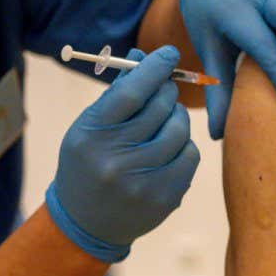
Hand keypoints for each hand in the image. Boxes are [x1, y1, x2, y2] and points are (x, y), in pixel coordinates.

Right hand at [46, 46, 200, 262]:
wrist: (85, 222)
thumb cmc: (87, 163)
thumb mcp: (90, 126)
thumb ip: (117, 91)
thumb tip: (143, 54)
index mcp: (93, 134)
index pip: (132, 91)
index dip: (154, 68)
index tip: (169, 53)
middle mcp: (116, 159)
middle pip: (159, 108)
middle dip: (166, 90)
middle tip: (165, 88)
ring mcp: (143, 182)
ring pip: (179, 130)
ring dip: (176, 117)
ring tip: (165, 120)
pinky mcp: (164, 198)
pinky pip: (190, 155)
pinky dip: (183, 144)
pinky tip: (168, 147)